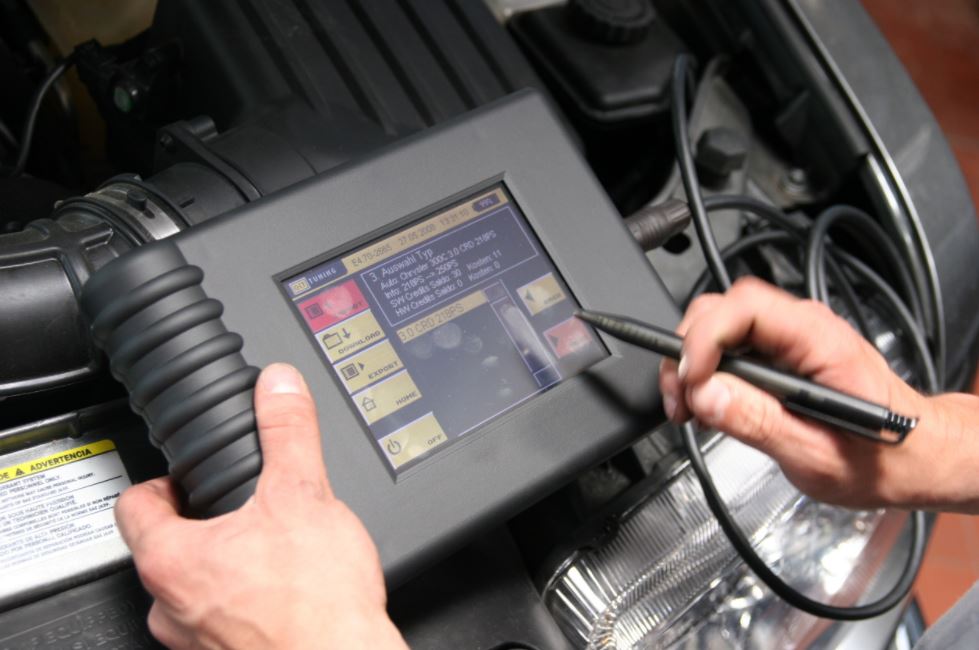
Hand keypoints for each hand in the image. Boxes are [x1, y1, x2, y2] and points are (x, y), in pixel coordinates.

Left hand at [116, 363, 406, 648]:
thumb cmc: (314, 604)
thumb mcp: (304, 495)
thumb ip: (288, 433)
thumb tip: (278, 387)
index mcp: (173, 561)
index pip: (133, 507)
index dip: (159, 483)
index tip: (180, 478)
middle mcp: (171, 609)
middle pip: (166, 550)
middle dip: (202, 528)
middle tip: (238, 510)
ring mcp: (196, 645)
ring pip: (196, 593)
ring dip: (225, 571)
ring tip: (268, 553)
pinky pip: (225, 625)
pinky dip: (247, 606)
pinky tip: (286, 595)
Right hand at [659, 277, 978, 511]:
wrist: (914, 458)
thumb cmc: (881, 458)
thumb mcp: (816, 454)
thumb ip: (757, 421)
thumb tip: (705, 393)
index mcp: (821, 341)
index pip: (745, 308)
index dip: (705, 338)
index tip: (690, 380)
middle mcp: (804, 328)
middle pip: (723, 309)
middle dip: (688, 350)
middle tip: (680, 398)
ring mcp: (790, 338)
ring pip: (721, 325)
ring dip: (693, 363)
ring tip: (689, 407)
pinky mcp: (780, 353)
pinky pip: (731, 346)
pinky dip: (707, 372)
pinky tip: (706, 403)